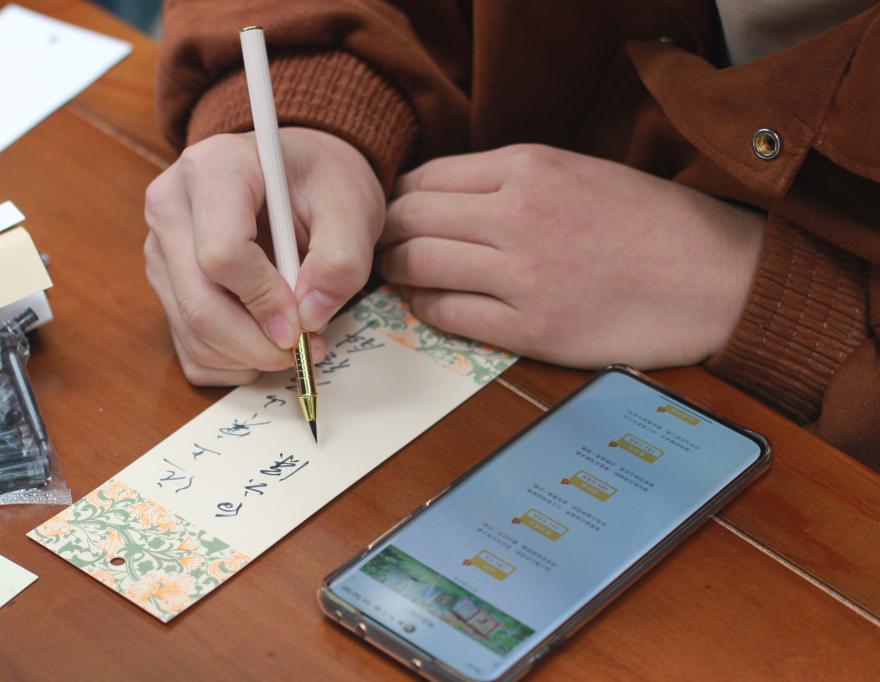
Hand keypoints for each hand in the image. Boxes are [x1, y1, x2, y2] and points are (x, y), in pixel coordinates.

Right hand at [144, 128, 384, 384]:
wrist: (298, 175)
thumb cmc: (322, 182)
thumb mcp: (351, 206)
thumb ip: (341, 260)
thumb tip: (309, 317)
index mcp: (212, 170)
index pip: (221, 255)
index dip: (265, 300)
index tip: (305, 321)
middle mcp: (171, 208)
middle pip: (200, 303)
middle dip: (258, 344)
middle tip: (306, 349)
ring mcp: (160, 250)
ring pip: (192, 333)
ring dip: (249, 357)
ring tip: (296, 340)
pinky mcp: (165, 285)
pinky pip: (188, 347)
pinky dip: (231, 362)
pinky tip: (265, 339)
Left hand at [377, 145, 765, 367]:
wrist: (714, 279)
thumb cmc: (651, 224)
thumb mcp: (580, 171)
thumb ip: (511, 179)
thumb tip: (442, 197)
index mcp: (531, 167)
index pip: (427, 177)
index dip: (399, 198)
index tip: (394, 213)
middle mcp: (519, 215)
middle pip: (412, 219)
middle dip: (387, 233)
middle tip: (381, 246)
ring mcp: (523, 275)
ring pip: (419, 266)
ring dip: (397, 271)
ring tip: (396, 275)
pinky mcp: (531, 328)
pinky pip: (448, 314)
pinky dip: (426, 308)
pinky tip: (429, 304)